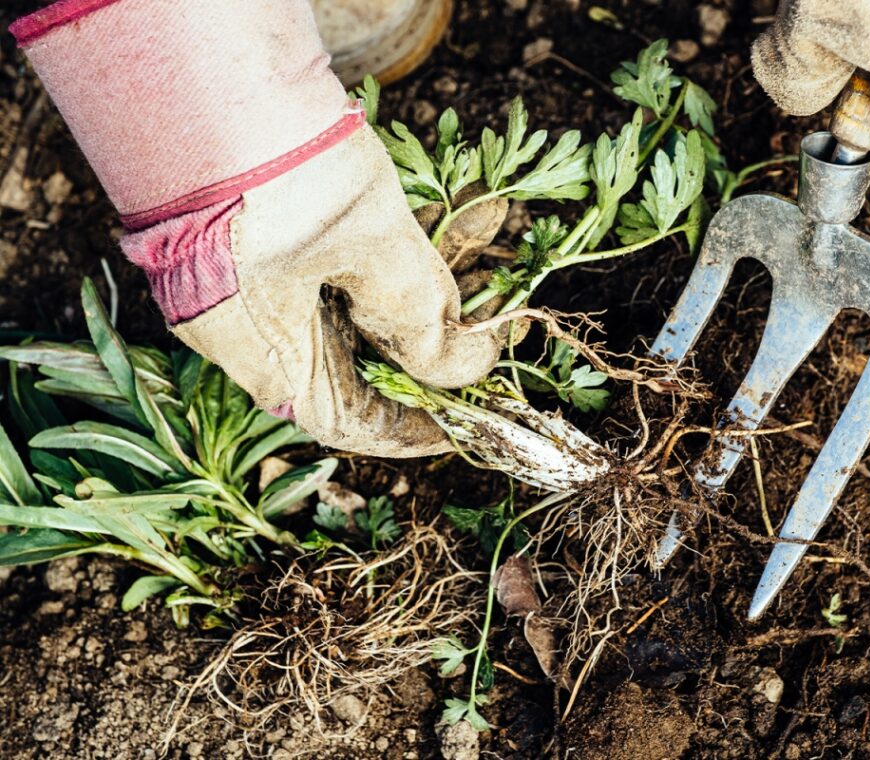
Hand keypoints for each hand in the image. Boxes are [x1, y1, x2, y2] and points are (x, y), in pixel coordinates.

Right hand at [15, 0, 506, 457]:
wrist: (209, 56)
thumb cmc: (283, 165)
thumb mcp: (374, 247)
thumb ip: (424, 315)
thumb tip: (469, 367)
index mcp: (258, 350)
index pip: (344, 421)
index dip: (408, 430)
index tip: (462, 421)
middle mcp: (248, 321)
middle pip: (359, 360)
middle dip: (431, 344)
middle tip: (490, 328)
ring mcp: (254, 269)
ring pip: (359, 301)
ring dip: (426, 283)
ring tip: (489, 248)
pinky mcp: (271, 222)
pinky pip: (347, 256)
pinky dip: (400, 245)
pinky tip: (462, 211)